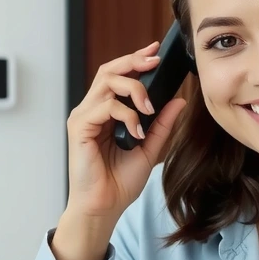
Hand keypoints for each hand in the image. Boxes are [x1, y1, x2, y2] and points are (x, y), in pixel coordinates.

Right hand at [65, 40, 186, 220]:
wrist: (105, 207)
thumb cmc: (120, 181)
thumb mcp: (151, 148)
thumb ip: (162, 124)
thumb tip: (179, 100)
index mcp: (106, 112)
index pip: (118, 75)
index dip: (136, 60)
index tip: (156, 52)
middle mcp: (92, 109)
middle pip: (109, 70)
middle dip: (134, 61)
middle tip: (155, 62)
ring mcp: (84, 117)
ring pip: (108, 83)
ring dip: (135, 90)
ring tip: (150, 108)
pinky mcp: (79, 127)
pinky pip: (105, 107)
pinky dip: (127, 115)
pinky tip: (137, 133)